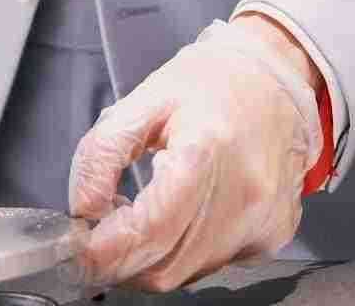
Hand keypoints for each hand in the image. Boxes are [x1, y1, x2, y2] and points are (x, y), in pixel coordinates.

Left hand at [68, 18, 322, 289]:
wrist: (276, 78)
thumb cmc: (211, 84)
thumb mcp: (145, 98)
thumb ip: (103, 151)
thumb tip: (83, 208)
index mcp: (206, 151)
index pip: (150, 230)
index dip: (105, 250)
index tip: (78, 248)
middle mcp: (243, 196)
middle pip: (164, 266)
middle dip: (120, 259)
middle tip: (102, 229)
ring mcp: (262, 222)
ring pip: (186, 275)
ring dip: (152, 257)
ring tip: (143, 212)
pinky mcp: (272, 236)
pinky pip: (213, 265)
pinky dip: (184, 252)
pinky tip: (182, 214)